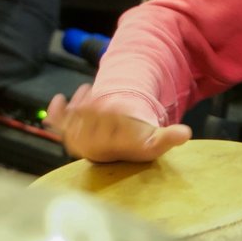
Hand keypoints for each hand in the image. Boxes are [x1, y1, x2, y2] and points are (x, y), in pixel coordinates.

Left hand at [44, 83, 190, 162]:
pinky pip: (59, 122)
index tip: (121, 107)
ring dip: (80, 104)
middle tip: (104, 98)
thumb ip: (169, 138)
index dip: (113, 118)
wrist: (122, 146)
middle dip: (96, 107)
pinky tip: (58, 99)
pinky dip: (55, 113)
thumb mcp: (156, 142)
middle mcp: (92, 146)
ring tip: (88, 91)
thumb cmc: (140, 142)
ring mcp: (79, 138)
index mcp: (112, 149)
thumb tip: (186, 132)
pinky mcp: (70, 130)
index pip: (108, 135)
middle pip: (90, 124)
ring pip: (75, 120)